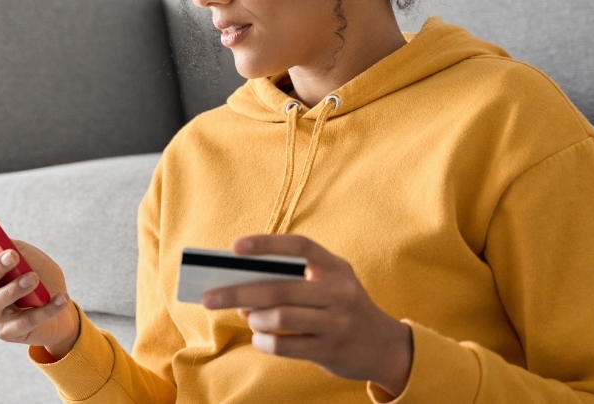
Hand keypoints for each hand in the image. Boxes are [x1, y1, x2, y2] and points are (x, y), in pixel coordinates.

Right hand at [0, 218, 79, 357]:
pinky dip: (46, 309)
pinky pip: (26, 320)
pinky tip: (61, 297)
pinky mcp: (8, 332)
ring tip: (34, 279)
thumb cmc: (42, 280)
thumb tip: (5, 245)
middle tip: (12, 256)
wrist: (62, 312)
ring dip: (15, 288)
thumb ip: (16, 248)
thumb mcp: (30, 257)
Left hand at [201, 234, 412, 398]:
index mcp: (336, 267)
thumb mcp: (328, 285)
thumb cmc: (342, 308)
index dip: (266, 243)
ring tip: (250, 318)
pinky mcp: (330, 350)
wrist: (385, 346)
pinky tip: (260, 338)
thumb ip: (291, 281)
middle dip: (237, 292)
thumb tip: (241, 286)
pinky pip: (285, 345)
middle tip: (209, 297)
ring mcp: (336, 323)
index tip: (234, 247)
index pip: (299, 246)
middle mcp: (339, 292)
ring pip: (280, 317)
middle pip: (279, 288)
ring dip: (255, 318)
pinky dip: (264, 341)